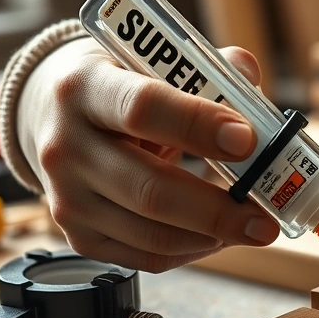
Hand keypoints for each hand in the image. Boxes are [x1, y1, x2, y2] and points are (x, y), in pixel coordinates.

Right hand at [17, 38, 279, 271]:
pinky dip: (191, 251)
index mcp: (84, 87)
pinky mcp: (78, 236)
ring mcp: (66, 198)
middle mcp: (66, 146)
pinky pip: (144, 257)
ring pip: (151, 233)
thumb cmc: (118, 85)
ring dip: (211, 236)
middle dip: (217, 210)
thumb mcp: (148, 60)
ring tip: (249, 226)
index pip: (142, 108)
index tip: (248, 140)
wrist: (54, 115)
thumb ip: (203, 68)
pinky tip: (217, 236)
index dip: (198, 125)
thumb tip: (248, 78)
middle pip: (149, 189)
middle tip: (265, 218)